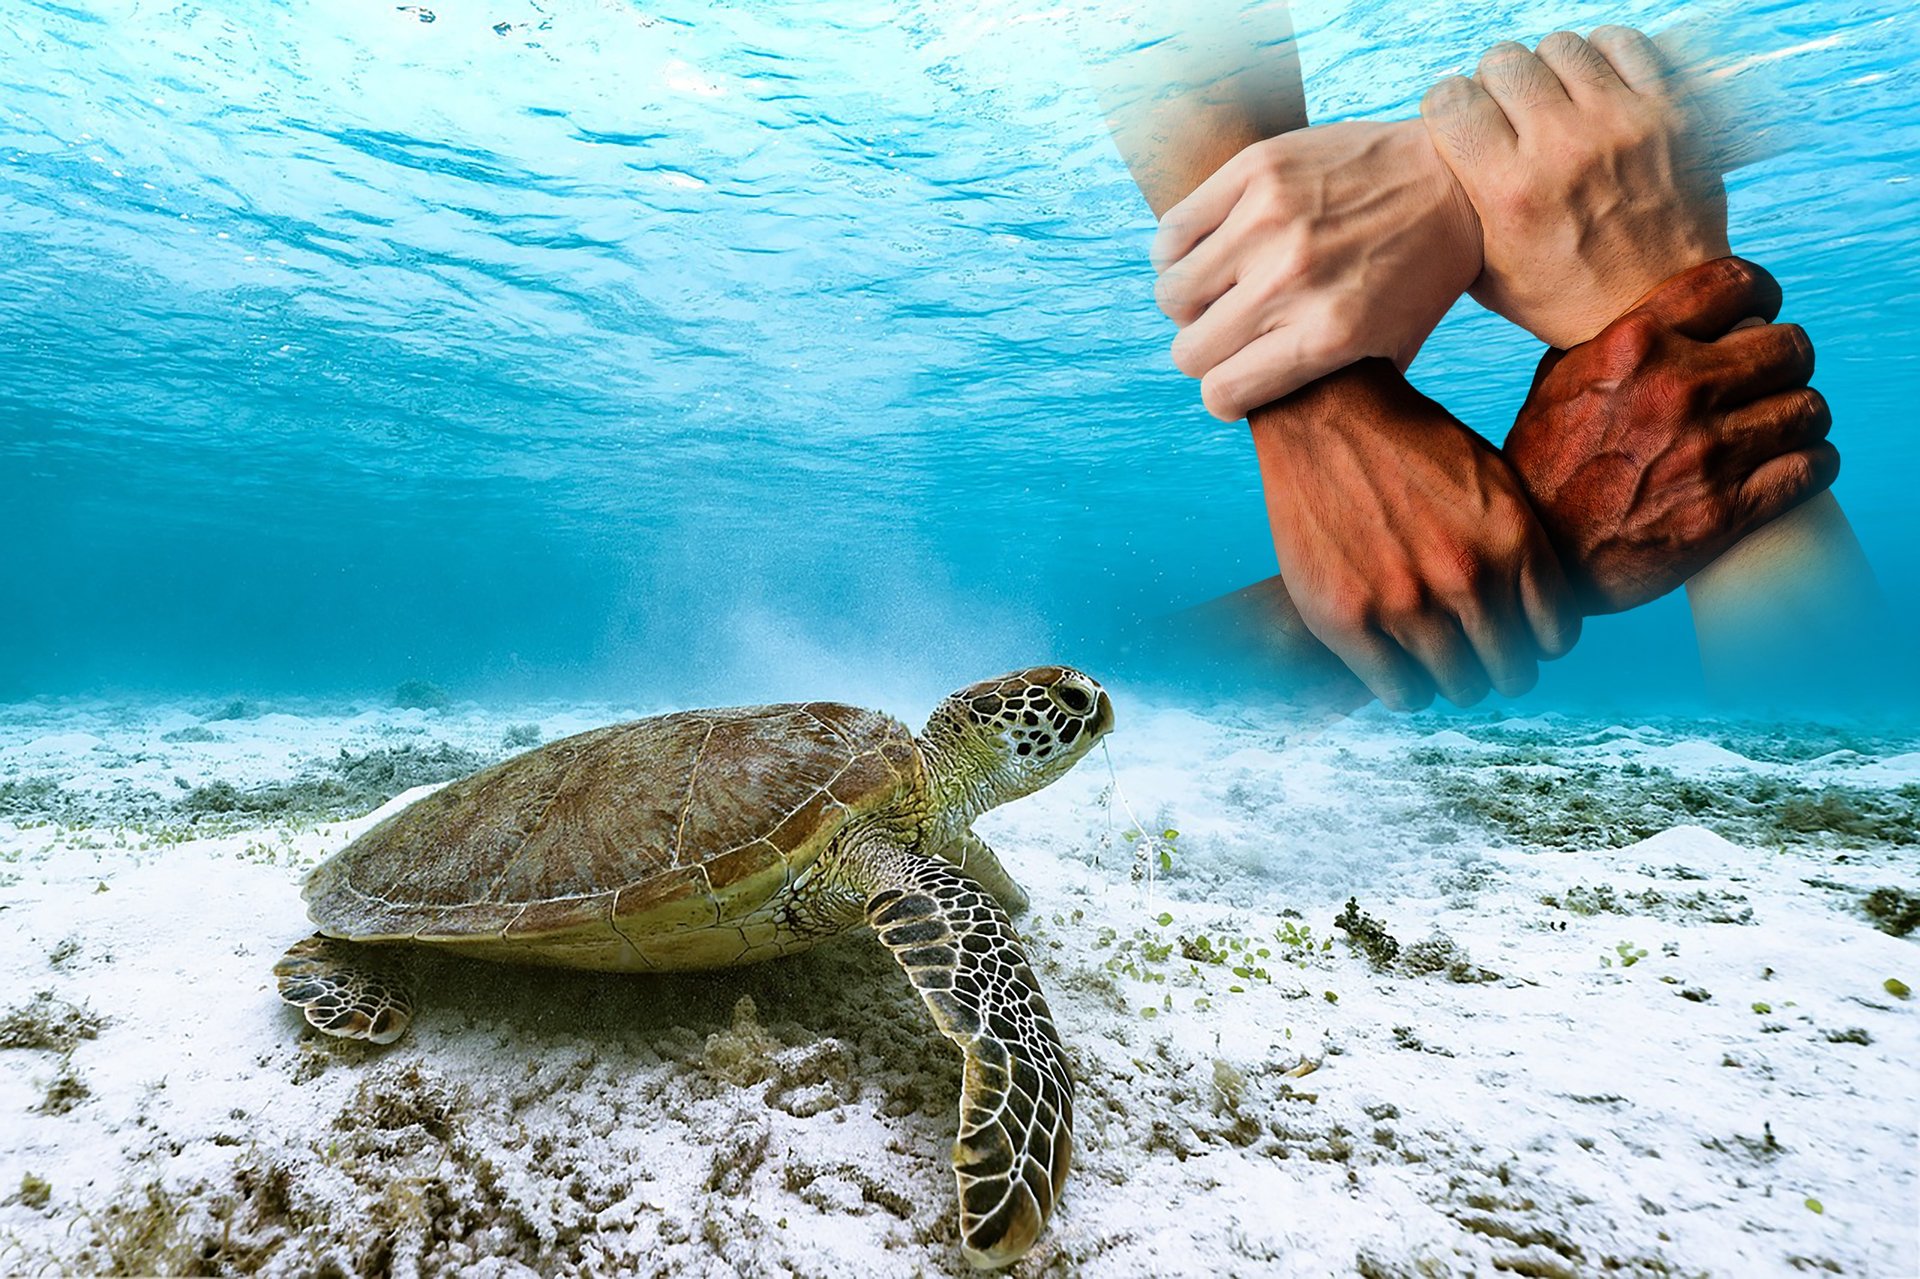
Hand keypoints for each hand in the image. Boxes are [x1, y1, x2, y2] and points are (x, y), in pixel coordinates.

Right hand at [1151, 120, 1481, 421]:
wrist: (1458, 179)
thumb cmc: (1421, 274)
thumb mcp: (1390, 349)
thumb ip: (1326, 386)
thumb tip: (1258, 409)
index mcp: (1326, 336)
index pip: (1221, 392)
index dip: (1226, 394)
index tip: (1238, 380)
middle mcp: (1291, 282)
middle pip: (1189, 350)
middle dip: (1207, 351)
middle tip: (1233, 331)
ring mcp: (1269, 221)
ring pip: (1171, 293)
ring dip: (1191, 300)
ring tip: (1221, 287)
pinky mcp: (1256, 170)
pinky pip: (1174, 231)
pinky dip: (1179, 249)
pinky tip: (1212, 248)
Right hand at [1251, 361, 1579, 708]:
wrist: (1326, 412)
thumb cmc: (1413, 446)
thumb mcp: (1494, 481)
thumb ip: (1522, 547)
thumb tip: (1544, 618)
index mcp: (1514, 540)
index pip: (1557, 637)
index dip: (1537, 638)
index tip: (1512, 628)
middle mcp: (1467, 577)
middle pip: (1512, 672)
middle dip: (1497, 663)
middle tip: (1471, 645)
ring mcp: (1405, 601)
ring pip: (1460, 689)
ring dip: (1451, 677)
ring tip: (1432, 650)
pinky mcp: (1347, 619)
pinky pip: (1403, 695)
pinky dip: (1407, 687)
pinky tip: (1397, 659)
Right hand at [1421, 27, 1727, 348]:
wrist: (1660, 312)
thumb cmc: (1568, 298)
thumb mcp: (1489, 274)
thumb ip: (1458, 215)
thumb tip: (1433, 167)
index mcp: (1510, 193)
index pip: (1451, 101)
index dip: (1447, 107)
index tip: (1459, 122)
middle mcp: (1563, 150)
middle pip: (1503, 64)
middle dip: (1494, 85)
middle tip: (1507, 114)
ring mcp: (1621, 124)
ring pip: (1559, 47)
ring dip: (1547, 69)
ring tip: (1553, 101)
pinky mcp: (1668, 112)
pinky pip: (1623, 44)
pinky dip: (1601, 56)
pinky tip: (1594, 86)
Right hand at [1505, 257, 1838, 612]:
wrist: (1537, 555)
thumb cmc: (1539, 467)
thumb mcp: (1554, 385)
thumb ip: (1604, 343)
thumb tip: (1645, 315)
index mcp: (1634, 346)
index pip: (1735, 284)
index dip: (1761, 293)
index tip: (1762, 311)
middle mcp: (1676, 390)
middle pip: (1790, 347)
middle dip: (1788, 362)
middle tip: (1773, 380)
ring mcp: (1706, 453)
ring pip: (1810, 408)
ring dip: (1802, 418)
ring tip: (1785, 427)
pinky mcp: (1726, 511)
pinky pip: (1812, 468)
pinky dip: (1813, 466)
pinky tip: (1795, 467)